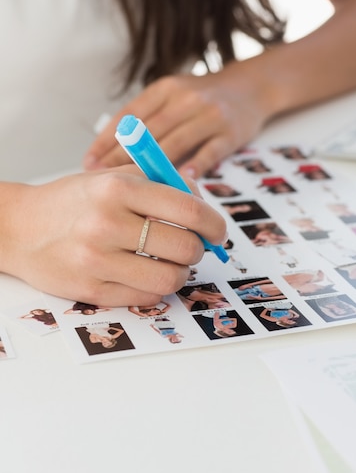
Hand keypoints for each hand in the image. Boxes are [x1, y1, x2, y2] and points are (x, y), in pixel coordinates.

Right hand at [4, 166, 226, 306]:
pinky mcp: (90, 290)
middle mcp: (107, 223)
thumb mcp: (114, 176)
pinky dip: (157, 287)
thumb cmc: (75, 200)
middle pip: (185, 248)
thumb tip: (204, 205)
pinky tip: (147, 273)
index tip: (217, 231)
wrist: (20, 228)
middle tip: (194, 246)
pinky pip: (147, 296)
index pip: (189, 211)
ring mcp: (97, 260)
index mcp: (118, 188)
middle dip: (199, 250)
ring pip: (170, 278)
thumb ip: (162, 183)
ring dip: (181, 272)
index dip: (214, 224)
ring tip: (171, 262)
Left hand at [84, 67, 268, 177]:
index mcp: (165, 89)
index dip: (107, 140)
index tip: (89, 162)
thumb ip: (149, 117)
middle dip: (122, 158)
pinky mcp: (230, 132)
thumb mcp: (173, 95)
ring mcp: (210, 115)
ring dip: (154, 168)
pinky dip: (194, 168)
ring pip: (177, 142)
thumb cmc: (204, 98)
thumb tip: (112, 151)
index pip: (130, 115)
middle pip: (149, 131)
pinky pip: (209, 152)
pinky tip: (180, 185)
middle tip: (102, 181)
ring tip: (133, 190)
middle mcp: (185, 98)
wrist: (252, 87)